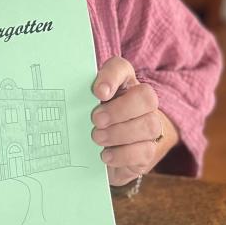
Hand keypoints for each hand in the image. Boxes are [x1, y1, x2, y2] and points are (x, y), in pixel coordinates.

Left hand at [90, 57, 175, 186]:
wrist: (106, 151)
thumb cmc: (94, 122)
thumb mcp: (85, 106)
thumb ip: (82, 96)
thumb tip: (75, 98)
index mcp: (122, 83)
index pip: (121, 68)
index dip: (111, 77)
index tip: (98, 92)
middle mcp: (142, 102)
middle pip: (146, 97)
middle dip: (120, 110)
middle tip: (96, 120)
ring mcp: (150, 126)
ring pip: (149, 125)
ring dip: (120, 133)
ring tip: (98, 138)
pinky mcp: (148, 151)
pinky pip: (145, 151)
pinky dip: (123, 155)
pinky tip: (106, 156)